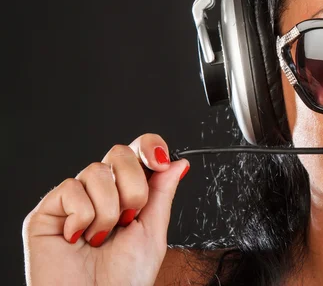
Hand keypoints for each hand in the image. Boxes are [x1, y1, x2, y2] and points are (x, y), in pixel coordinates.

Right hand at [22, 134, 189, 285]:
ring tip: (101, 238)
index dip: (149, 146)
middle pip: (119, 153)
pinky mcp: (47, 211)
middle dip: (133, 187)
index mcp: (126, 193)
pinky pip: (72, 189)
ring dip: (108, 211)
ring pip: (97, 171)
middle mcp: (99, 192)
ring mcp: (73, 200)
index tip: (161, 161)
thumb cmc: (124, 278)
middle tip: (129, 219)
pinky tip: (78, 239)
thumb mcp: (153, 232)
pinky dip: (83, 218)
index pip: (136, 152)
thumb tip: (179, 162)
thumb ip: (163, 194)